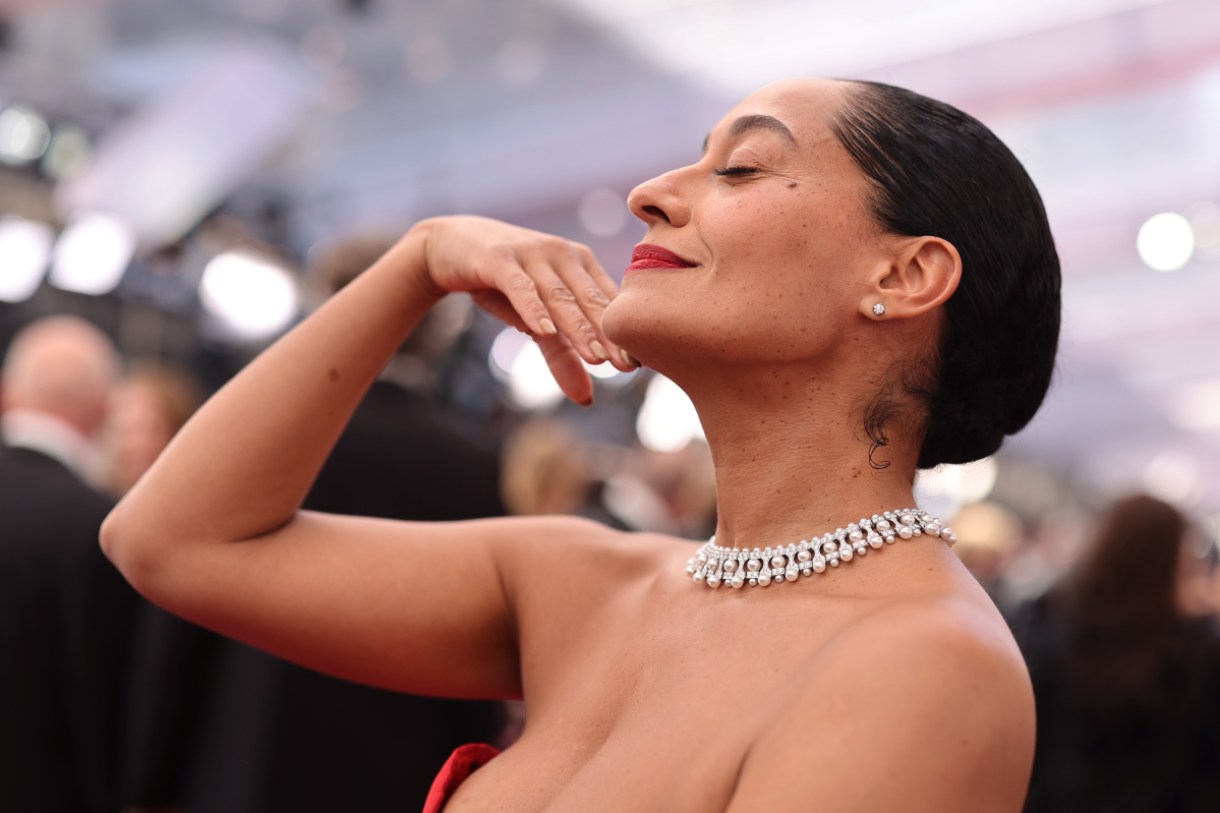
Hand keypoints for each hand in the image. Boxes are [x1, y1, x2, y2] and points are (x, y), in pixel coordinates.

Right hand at [410, 216, 634, 403]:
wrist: (449, 245)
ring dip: (578, 327)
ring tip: (596, 357)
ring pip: (559, 295)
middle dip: (609, 335)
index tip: (638, 365)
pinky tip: (545, 331)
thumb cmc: (502, 283)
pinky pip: (520, 286)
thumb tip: (587, 400)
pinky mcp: (499, 258)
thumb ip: (561, 355)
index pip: (606, 302)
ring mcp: (531, 253)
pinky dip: (533, 309)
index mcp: (580, 264)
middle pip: (589, 300)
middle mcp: (562, 254)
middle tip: (627, 367)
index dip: (621, 333)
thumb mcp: (535, 321)